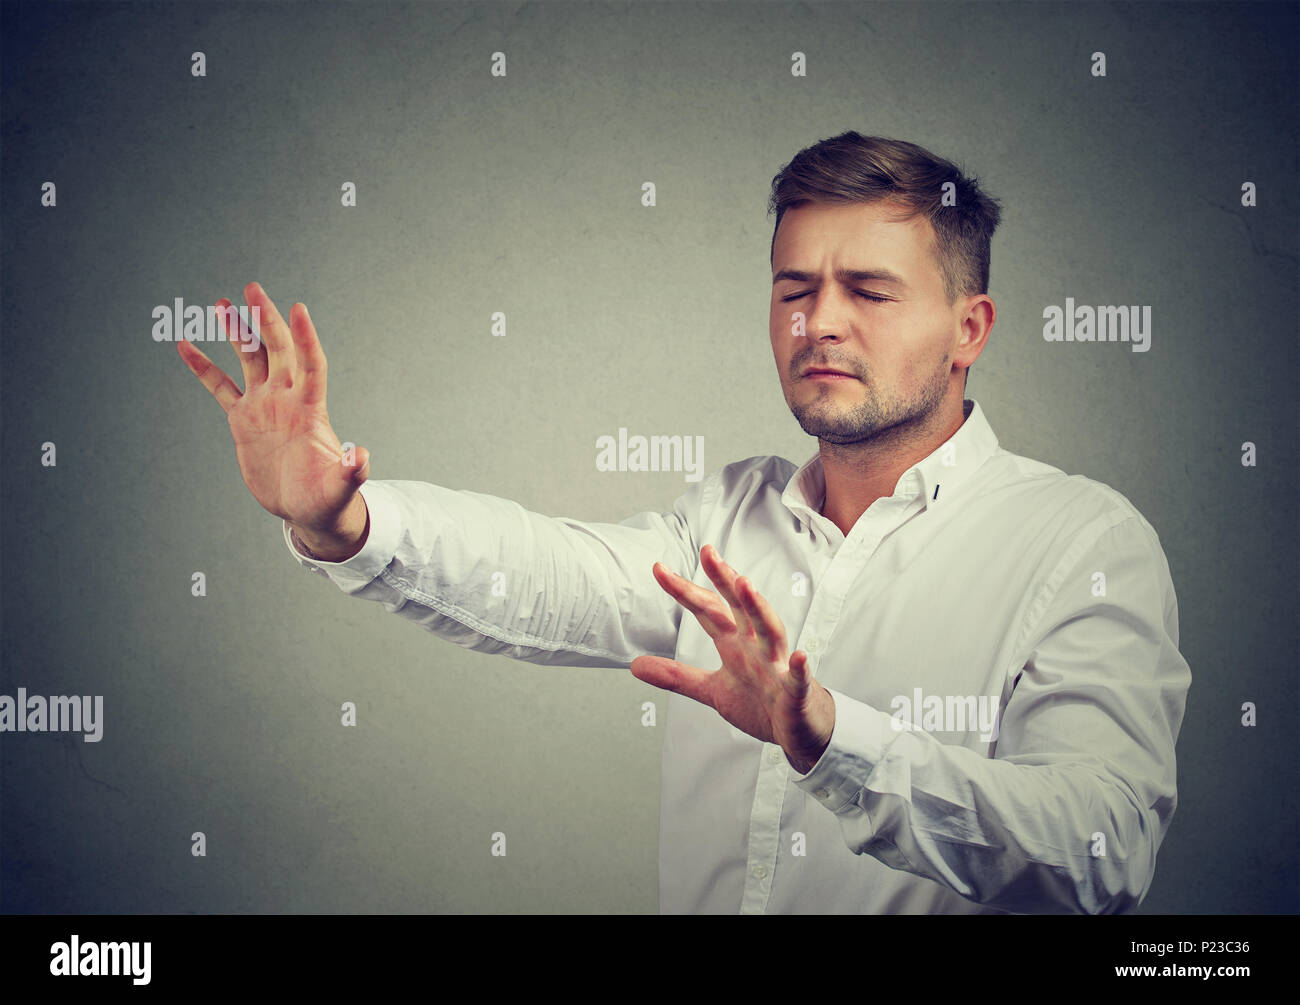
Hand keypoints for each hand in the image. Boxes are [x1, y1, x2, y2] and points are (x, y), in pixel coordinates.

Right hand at [176, 282, 369, 542]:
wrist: (307, 508)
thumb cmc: (328, 498)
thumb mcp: (341, 487)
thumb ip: (351, 470)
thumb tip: (360, 457)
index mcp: (310, 410)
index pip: (311, 364)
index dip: (306, 338)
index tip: (299, 308)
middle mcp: (286, 399)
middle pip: (277, 349)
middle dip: (266, 319)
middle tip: (253, 288)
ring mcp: (264, 406)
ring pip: (250, 359)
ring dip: (238, 332)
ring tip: (223, 304)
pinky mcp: (243, 419)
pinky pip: (219, 386)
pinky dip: (203, 367)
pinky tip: (186, 345)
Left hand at [630, 544, 835, 773]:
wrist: (797, 730)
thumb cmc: (760, 702)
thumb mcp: (711, 690)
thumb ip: (677, 676)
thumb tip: (635, 665)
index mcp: (735, 643)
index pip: (708, 610)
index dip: (685, 590)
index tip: (659, 568)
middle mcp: (756, 646)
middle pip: (739, 608)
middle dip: (725, 580)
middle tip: (708, 552)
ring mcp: (777, 666)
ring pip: (770, 631)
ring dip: (758, 608)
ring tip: (745, 585)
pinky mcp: (797, 692)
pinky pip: (799, 678)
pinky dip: (799, 668)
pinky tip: (798, 656)